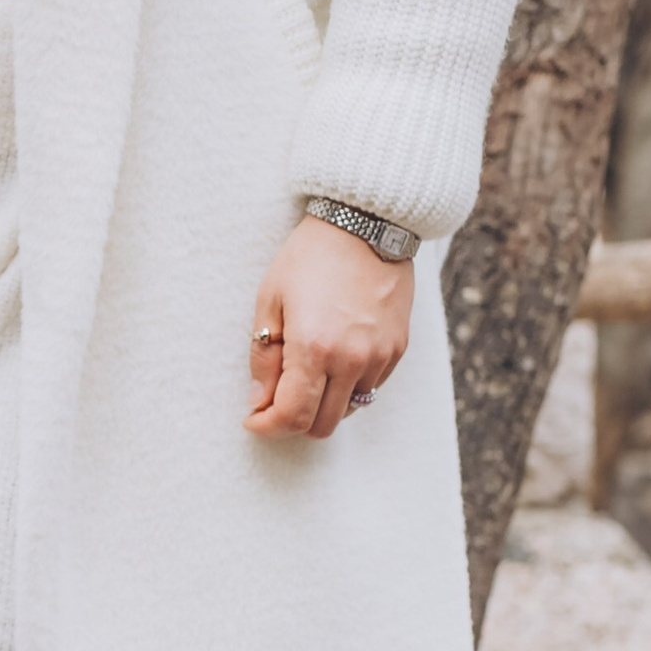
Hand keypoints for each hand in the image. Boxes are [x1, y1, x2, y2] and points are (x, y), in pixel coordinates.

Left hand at [245, 216, 412, 441]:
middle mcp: (352, 360)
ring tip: (305, 374)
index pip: (292, 416)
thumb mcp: (271, 300)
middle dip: (293, 421)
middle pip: (321, 424)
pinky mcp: (397, 349)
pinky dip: (347, 387)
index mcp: (314, 348)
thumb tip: (259, 400)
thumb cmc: (310, 257)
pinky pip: (370, 388)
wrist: (366, 223)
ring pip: (348, 410)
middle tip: (274, 400)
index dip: (267, 426)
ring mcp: (379, 357)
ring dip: (322, 404)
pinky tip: (332, 360)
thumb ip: (263, 356)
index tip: (253, 419)